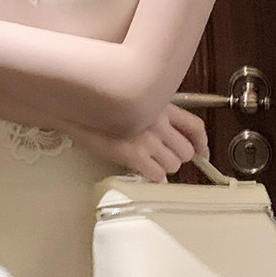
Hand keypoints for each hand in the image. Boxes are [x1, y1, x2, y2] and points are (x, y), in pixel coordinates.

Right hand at [79, 101, 209, 182]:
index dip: (202, 143)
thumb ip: (153, 112)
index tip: (202, 152)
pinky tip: (142, 169)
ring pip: (173, 165)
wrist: (73, 105)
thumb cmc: (99, 103)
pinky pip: (157, 175)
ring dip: (163, 167)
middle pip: (186, 151)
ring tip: (147, 161)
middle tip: (162, 157)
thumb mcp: (133, 100)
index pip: (194, 126)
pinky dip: (152, 176)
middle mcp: (158, 119)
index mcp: (161, 103)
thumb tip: (168, 135)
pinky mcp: (133, 154)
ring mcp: (147, 137)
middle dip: (176, 157)